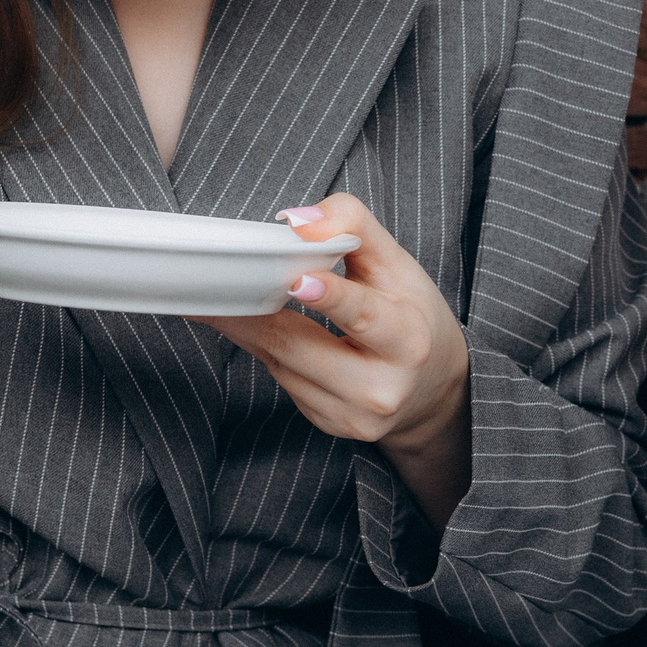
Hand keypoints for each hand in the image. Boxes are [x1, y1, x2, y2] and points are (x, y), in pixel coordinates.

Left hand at [199, 195, 472, 525]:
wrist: (431, 390)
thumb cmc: (413, 317)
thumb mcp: (399, 266)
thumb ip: (353, 228)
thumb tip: (296, 221)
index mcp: (408, 341)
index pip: (365, 318)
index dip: (331, 298)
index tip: (297, 280)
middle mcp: (380, 388)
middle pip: (299, 345)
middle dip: (252, 310)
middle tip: (214, 282)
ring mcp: (351, 414)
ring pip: (280, 362)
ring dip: (247, 326)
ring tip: (221, 295)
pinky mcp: (328, 425)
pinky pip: (281, 379)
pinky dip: (265, 348)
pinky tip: (257, 326)